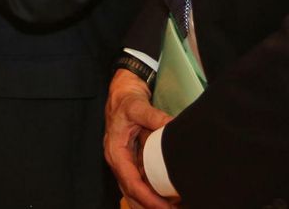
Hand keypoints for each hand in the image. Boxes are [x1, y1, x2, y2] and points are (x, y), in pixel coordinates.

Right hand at [105, 69, 175, 208]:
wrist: (121, 92)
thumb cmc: (126, 100)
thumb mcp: (138, 106)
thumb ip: (154, 117)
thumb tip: (173, 126)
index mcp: (115, 152)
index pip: (130, 182)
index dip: (147, 197)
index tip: (164, 206)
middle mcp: (118, 161)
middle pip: (131, 193)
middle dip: (149, 206)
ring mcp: (124, 162)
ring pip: (134, 191)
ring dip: (150, 202)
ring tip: (172, 208)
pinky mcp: (131, 160)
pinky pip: (139, 182)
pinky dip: (151, 193)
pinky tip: (167, 197)